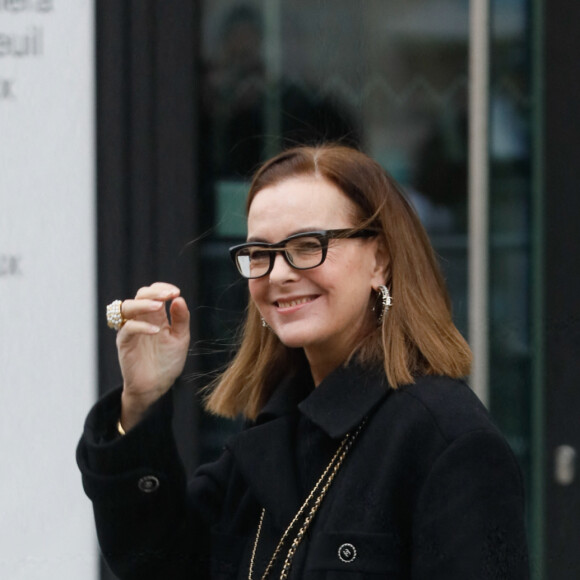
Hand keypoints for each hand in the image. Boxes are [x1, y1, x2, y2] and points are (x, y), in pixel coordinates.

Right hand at [116, 282, 189, 429]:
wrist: (157, 386)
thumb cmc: (168, 361)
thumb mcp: (180, 338)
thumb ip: (181, 319)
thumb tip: (179, 299)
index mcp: (155, 315)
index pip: (153, 293)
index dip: (162, 288)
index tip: (176, 292)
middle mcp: (141, 319)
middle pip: (140, 295)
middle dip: (154, 292)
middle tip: (169, 294)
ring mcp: (131, 329)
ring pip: (128, 307)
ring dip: (143, 304)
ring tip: (159, 306)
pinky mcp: (124, 342)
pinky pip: (128, 328)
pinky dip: (141, 326)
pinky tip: (156, 330)